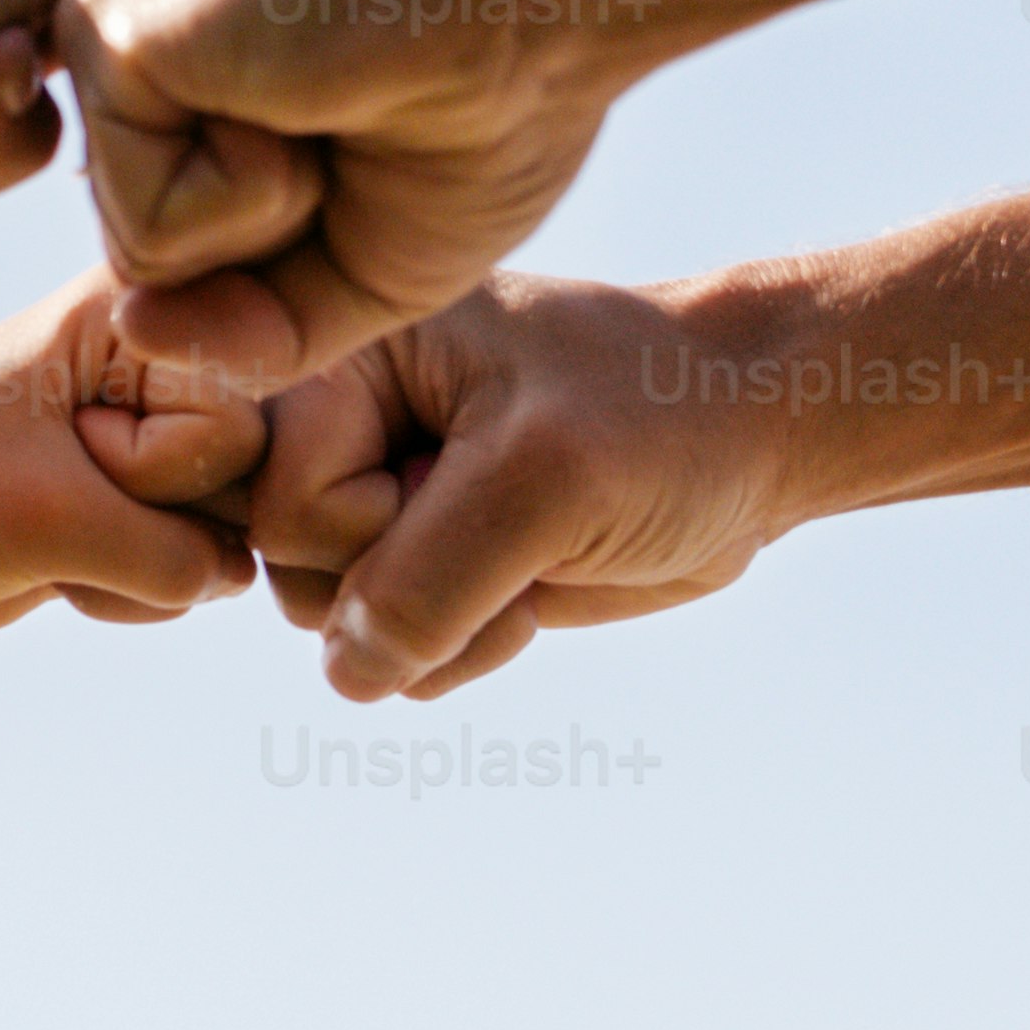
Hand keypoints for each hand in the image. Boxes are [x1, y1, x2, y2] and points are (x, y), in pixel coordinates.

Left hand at [0, 286, 266, 636]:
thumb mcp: (50, 521)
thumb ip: (177, 556)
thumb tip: (243, 577)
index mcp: (141, 313)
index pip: (236, 427)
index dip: (150, 467)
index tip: (64, 445)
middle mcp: (166, 360)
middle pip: (245, 478)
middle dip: (151, 523)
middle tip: (57, 493)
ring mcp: (159, 430)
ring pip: (221, 533)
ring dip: (135, 564)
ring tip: (51, 527)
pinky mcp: (144, 498)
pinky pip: (191, 567)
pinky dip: (125, 588)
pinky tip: (59, 559)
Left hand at [52, 0, 722, 391]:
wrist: (545, 0)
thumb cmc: (486, 111)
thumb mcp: (362, 266)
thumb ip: (247, 324)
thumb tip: (131, 332)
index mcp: (178, 65)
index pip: (178, 250)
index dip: (297, 247)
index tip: (378, 130)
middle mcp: (127, 35)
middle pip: (150, 265)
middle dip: (278, 243)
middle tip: (359, 114)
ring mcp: (108, 27)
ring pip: (140, 256)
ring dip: (269, 215)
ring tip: (329, 94)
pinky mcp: (106, 31)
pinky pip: (149, 228)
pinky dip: (251, 197)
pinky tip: (300, 88)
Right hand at [225, 277, 831, 699]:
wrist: (757, 440)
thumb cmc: (661, 421)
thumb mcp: (543, 481)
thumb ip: (425, 582)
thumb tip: (347, 675)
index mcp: (349, 354)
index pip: (272, 491)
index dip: (361, 521)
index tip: (458, 473)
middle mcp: (349, 421)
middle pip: (285, 562)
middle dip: (400, 580)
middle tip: (502, 522)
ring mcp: (384, 497)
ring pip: (331, 620)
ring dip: (441, 624)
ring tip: (528, 555)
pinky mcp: (426, 565)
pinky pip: (387, 655)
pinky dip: (466, 648)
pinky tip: (533, 589)